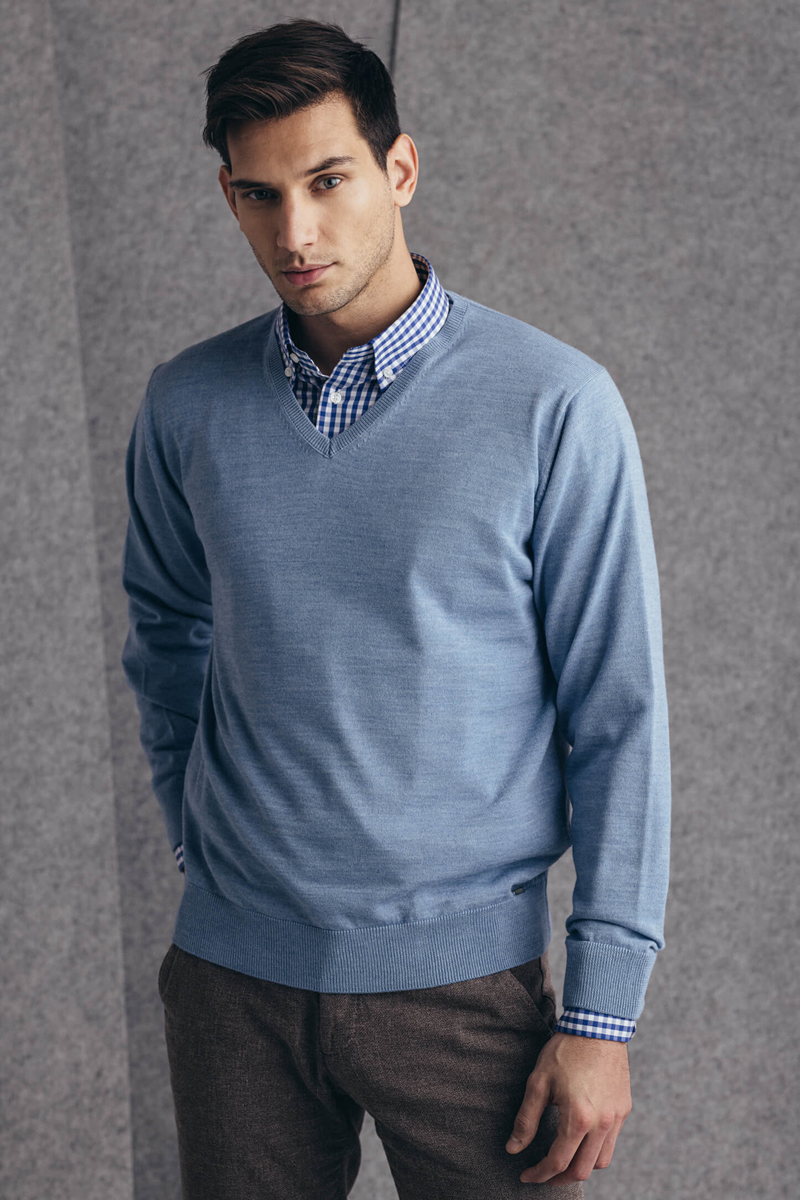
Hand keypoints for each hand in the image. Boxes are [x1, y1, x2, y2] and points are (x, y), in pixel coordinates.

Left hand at [505, 1031, 631, 1184]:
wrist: (598, 1024)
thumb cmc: (565, 1050)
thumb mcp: (538, 1082)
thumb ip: (526, 1119)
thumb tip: (513, 1148)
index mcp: (578, 1119)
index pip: (557, 1162)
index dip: (539, 1174)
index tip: (525, 1175)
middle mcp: (602, 1124)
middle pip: (581, 1171)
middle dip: (558, 1178)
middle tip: (542, 1174)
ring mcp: (616, 1118)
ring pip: (601, 1161)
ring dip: (580, 1167)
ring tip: (562, 1159)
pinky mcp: (624, 1109)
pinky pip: (611, 1142)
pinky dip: (595, 1150)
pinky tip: (581, 1139)